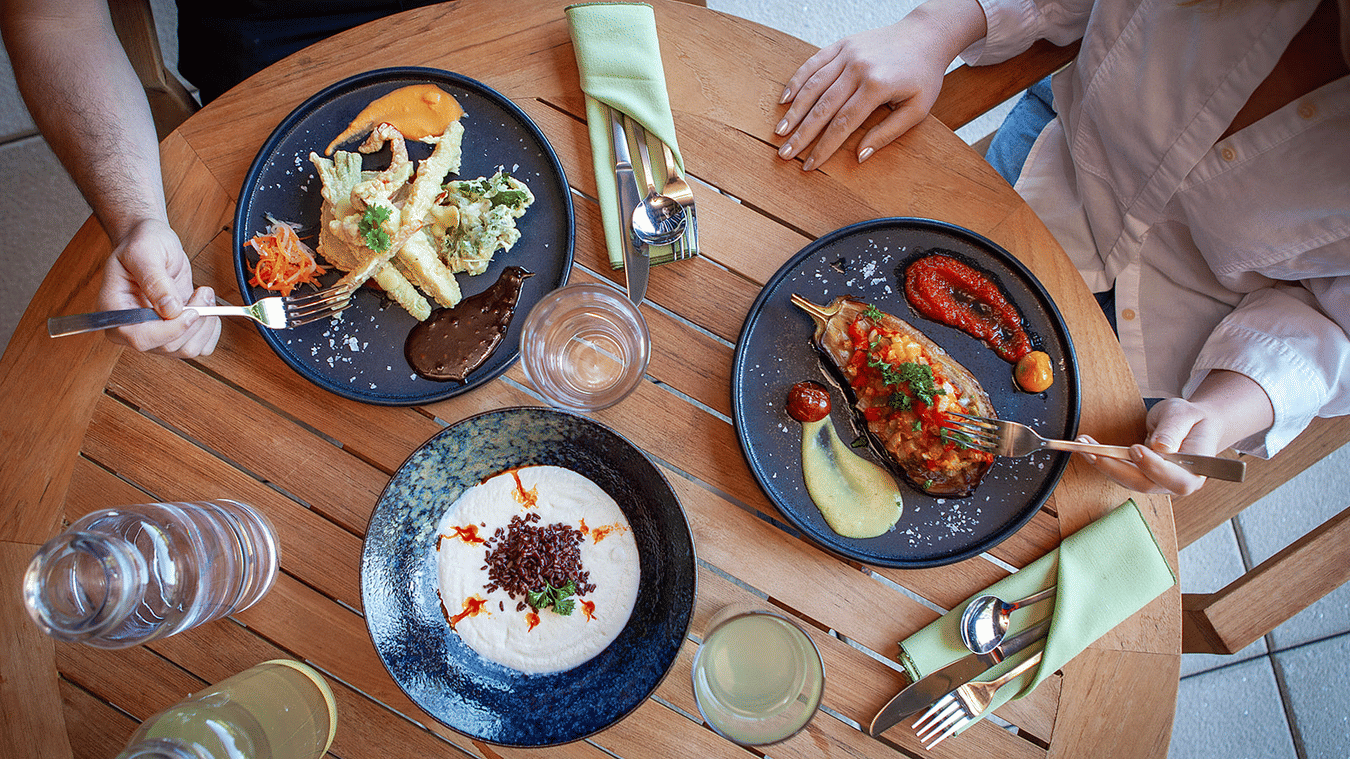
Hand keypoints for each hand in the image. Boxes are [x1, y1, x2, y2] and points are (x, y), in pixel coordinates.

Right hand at [97, 218, 220, 357]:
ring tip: (205, 295)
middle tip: (203, 292)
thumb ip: (155, 280)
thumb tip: (170, 309)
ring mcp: (155, 334)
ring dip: (205, 324)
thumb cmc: (142, 244)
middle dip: (194, 321)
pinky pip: (199, 347)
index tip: (191, 312)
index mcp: (115, 313)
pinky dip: (211, 330)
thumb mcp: (145, 253)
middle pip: (169, 347)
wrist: (153, 244)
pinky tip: (208, 308)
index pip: (140, 339)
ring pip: (187, 349)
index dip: (170, 330)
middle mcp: (133, 329)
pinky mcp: (175, 333)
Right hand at [775, 0, 986, 169]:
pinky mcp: (842, 44)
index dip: (823, 147)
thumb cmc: (924, 75)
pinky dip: (797, 80)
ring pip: (813, 86)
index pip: (843, 124)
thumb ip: (888, 133)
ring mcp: (848, 54)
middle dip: (801, 134)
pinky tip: (785, 99)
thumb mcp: (917, 109)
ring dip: (794, 110)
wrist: (926, 35)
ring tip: (780, 131)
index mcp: (877, 86)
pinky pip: (814, 63)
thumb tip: (859, 156)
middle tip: (784, 154)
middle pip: (822, 108)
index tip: (809, 164)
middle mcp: (858, 68)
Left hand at [1075, 401, 1217, 495]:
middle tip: (1095, 450)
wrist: (1190, 425)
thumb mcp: (1185, 416)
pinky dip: (1102, 460)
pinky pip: (1120, 472)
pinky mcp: (1140, 476)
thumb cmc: (1191, 420)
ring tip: (1083, 445)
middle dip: (1115, 467)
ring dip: (1103, 463)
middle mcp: (1174, 483)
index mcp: (1194, 472)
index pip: (1175, 478)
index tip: (1135, 449)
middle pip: (1143, 483)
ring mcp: (1155, 482)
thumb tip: (1162, 447)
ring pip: (1127, 479)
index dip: (1153, 468)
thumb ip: (1174, 431)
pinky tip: (1087, 448)